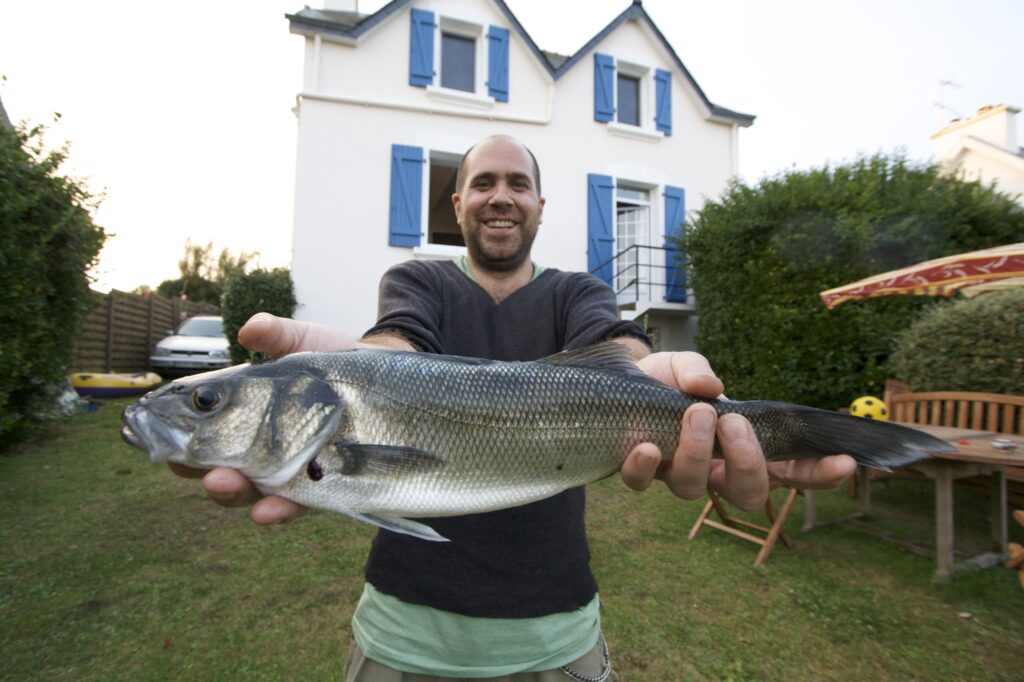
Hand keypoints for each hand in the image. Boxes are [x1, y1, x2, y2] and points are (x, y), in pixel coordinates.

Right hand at [168, 313, 354, 524]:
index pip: (206, 436)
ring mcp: (291, 471)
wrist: (393, 385)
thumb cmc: (335, 363)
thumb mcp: (304, 343)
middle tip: (196, 469)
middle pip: (223, 472)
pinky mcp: (323, 486)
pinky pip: (297, 506)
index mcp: (248, 418)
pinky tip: (270, 509)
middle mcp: (263, 451)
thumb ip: (276, 335)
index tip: (164, 445)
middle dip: (206, 475)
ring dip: (235, 493)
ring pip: (253, 493)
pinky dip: (280, 510)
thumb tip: (249, 328)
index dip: (181, 443)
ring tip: (225, 485)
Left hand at [619, 351, 855, 510]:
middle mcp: (715, 468)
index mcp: (743, 446)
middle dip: (747, 462)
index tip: (844, 461)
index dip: (818, 473)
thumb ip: (700, 372)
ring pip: (695, 490)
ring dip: (698, 453)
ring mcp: (677, 474)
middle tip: (734, 423)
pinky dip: (645, 468)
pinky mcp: (639, 471)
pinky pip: (642, 484)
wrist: (620, 376)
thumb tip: (711, 388)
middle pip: (747, 493)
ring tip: (695, 414)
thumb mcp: (689, 365)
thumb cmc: (669, 378)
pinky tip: (645, 447)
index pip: (790, 470)